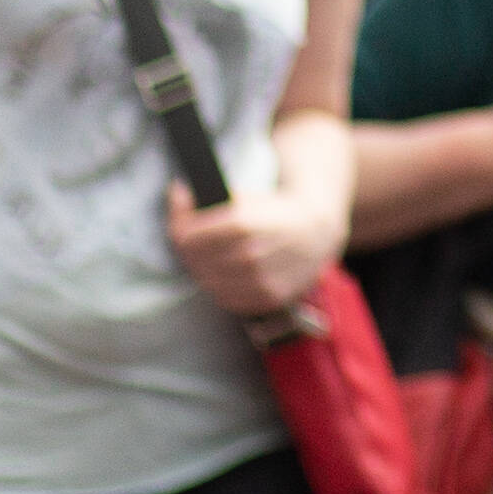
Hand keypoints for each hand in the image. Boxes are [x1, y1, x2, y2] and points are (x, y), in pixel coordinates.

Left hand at [169, 185, 343, 321]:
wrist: (316, 234)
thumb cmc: (276, 212)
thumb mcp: (243, 196)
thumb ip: (206, 198)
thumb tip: (176, 194)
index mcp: (244, 224)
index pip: (188, 236)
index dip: (179, 226)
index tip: (180, 220)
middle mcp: (251, 255)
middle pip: (194, 260)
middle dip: (188, 247)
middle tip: (190, 238)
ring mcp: (260, 281)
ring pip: (206, 281)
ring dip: (202, 269)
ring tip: (207, 256)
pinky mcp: (266, 299)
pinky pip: (226, 299)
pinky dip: (219, 286)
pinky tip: (223, 273)